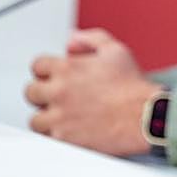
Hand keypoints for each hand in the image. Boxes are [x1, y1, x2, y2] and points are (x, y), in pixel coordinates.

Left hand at [24, 28, 161, 155]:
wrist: (145, 116)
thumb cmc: (133, 86)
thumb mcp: (116, 51)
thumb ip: (91, 39)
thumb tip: (72, 40)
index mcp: (67, 68)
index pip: (37, 66)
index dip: (48, 71)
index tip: (56, 77)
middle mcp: (59, 91)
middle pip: (30, 92)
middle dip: (44, 93)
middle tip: (60, 97)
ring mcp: (59, 116)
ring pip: (35, 119)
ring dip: (47, 118)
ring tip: (64, 117)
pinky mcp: (64, 138)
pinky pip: (47, 138)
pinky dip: (57, 136)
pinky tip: (71, 131)